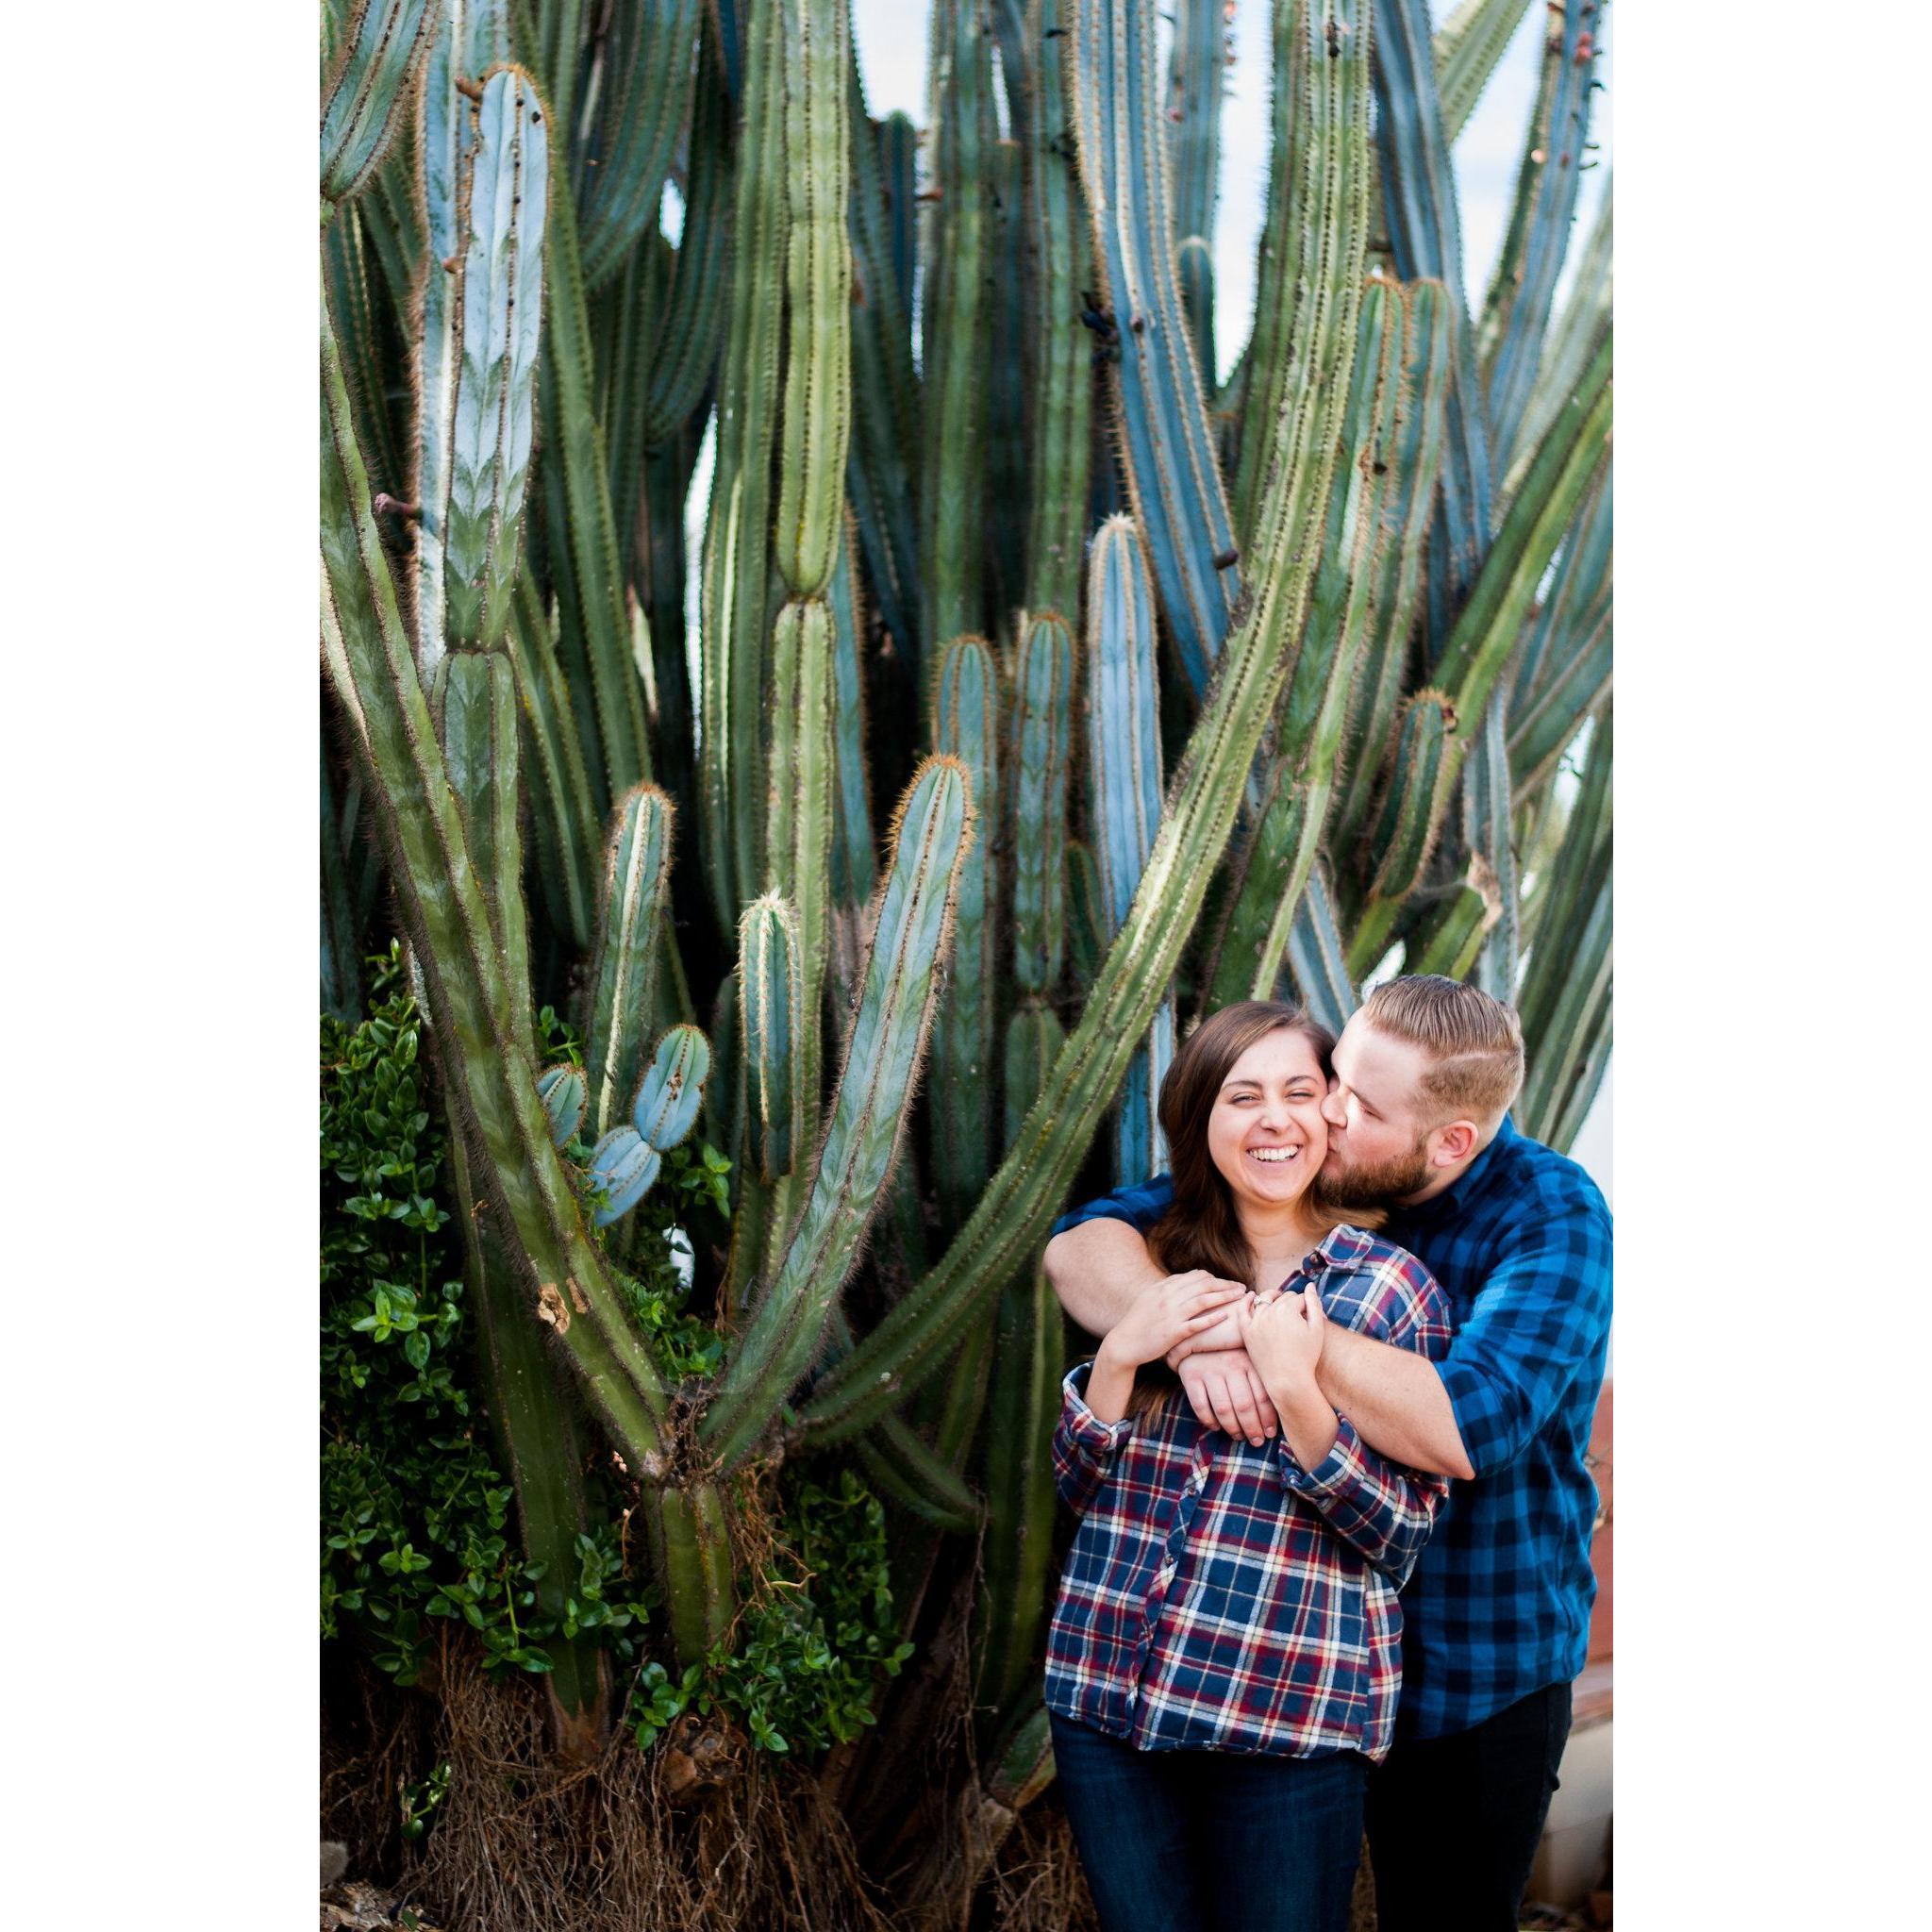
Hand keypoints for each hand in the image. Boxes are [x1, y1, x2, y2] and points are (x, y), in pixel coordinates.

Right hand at [1099, 1271, 1246, 1374]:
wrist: (1123, 1343)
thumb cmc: (1138, 1322)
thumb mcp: (1151, 1298)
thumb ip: (1169, 1288)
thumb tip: (1190, 1280)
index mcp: (1163, 1287)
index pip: (1195, 1276)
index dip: (1214, 1278)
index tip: (1226, 1284)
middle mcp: (1167, 1297)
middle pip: (1203, 1284)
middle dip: (1225, 1284)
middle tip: (1241, 1287)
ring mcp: (1170, 1314)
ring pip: (1203, 1300)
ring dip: (1224, 1296)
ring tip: (1240, 1296)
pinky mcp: (1172, 1333)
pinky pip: (1196, 1323)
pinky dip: (1212, 1318)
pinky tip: (1225, 1315)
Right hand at [1175, 1347, 1280, 1445]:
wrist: (1197, 1337)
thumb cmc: (1232, 1355)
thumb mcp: (1249, 1359)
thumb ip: (1263, 1380)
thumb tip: (1283, 1411)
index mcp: (1248, 1361)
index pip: (1262, 1396)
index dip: (1268, 1419)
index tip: (1270, 1434)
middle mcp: (1230, 1364)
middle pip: (1244, 1405)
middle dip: (1252, 1429)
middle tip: (1256, 1441)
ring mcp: (1209, 1370)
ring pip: (1223, 1409)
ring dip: (1232, 1428)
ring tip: (1239, 1436)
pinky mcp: (1191, 1376)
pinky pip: (1200, 1406)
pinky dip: (1209, 1420)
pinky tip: (1216, 1427)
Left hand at [1238, 1285, 1325, 1397]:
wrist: (1288, 1380)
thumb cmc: (1306, 1356)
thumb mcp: (1317, 1329)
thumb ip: (1314, 1304)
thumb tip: (1310, 1285)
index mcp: (1288, 1309)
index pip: (1299, 1298)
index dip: (1307, 1306)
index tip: (1310, 1316)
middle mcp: (1270, 1311)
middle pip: (1282, 1298)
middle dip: (1291, 1303)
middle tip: (1297, 1314)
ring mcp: (1256, 1321)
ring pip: (1264, 1300)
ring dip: (1272, 1298)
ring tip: (1278, 1301)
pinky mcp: (1247, 1332)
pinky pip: (1242, 1310)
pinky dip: (1245, 1300)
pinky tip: (1250, 1295)